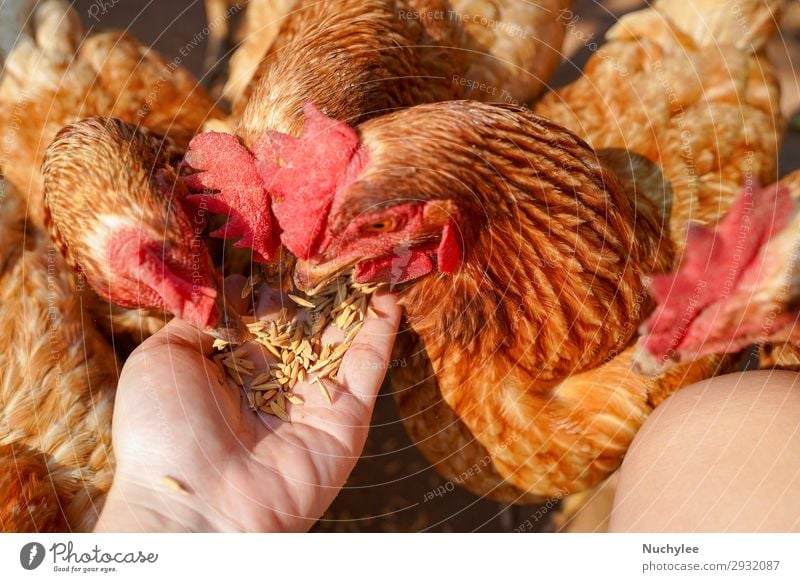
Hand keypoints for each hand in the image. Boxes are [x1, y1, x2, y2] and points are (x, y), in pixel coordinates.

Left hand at [94, 277, 400, 531]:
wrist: (194, 503)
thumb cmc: (164, 429)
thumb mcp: (161, 359)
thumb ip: (199, 320)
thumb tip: (229, 288)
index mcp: (232, 370)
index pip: (264, 319)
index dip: (280, 287)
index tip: (294, 252)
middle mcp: (275, 383)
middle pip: (307, 328)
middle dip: (323, 293)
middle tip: (340, 252)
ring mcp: (312, 401)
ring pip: (342, 343)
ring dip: (358, 306)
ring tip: (369, 265)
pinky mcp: (345, 419)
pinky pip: (367, 371)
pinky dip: (381, 336)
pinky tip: (388, 300)